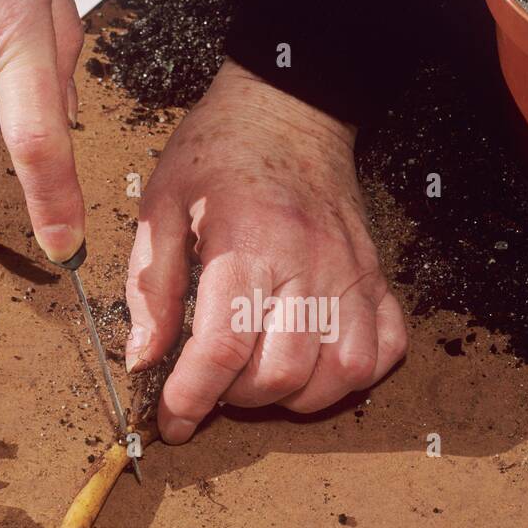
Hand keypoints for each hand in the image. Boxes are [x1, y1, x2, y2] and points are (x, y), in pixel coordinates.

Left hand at [126, 60, 407, 443]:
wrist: (289, 107)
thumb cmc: (218, 153)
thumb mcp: (161, 207)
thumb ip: (150, 287)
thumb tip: (144, 359)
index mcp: (247, 242)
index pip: (224, 347)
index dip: (192, 397)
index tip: (172, 421)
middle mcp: (308, 262)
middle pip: (282, 372)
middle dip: (238, 398)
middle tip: (213, 382)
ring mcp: (351, 272)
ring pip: (341, 373)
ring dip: (296, 396)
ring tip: (261, 376)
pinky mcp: (375, 276)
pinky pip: (383, 350)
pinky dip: (351, 374)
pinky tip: (315, 361)